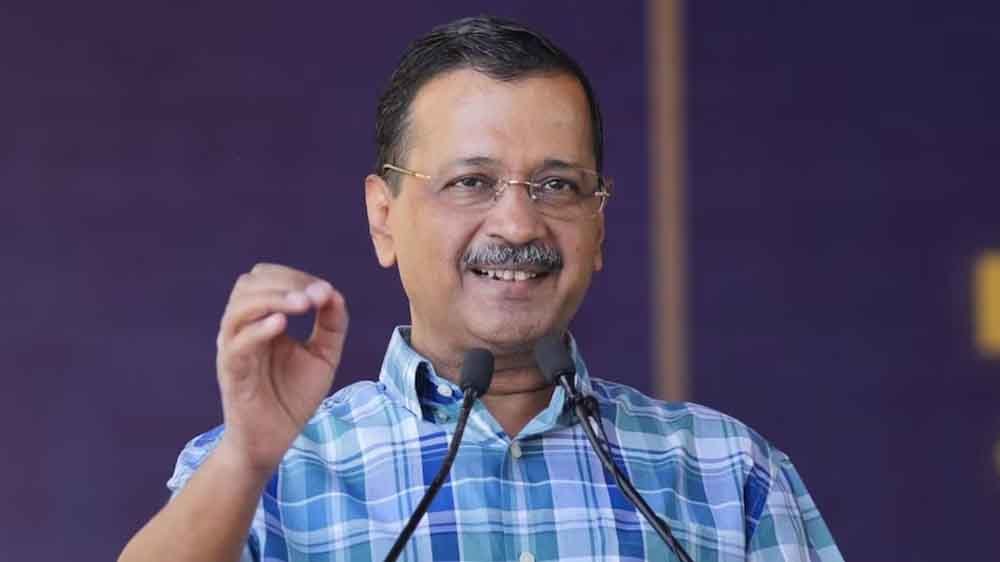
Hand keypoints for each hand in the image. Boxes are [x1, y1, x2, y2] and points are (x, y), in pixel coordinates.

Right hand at [214, 263, 348, 473]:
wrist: (275, 440)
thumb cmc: (293, 396)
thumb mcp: (322, 355)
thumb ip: (331, 324)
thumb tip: (334, 293)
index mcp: (261, 319)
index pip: (268, 279)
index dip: (296, 277)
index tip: (325, 292)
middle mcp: (242, 328)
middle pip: (249, 285)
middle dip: (285, 282)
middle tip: (316, 295)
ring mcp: (234, 348)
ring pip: (239, 308)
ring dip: (273, 299)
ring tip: (303, 304)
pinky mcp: (231, 372)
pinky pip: (237, 344)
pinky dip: (258, 330)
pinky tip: (281, 325)